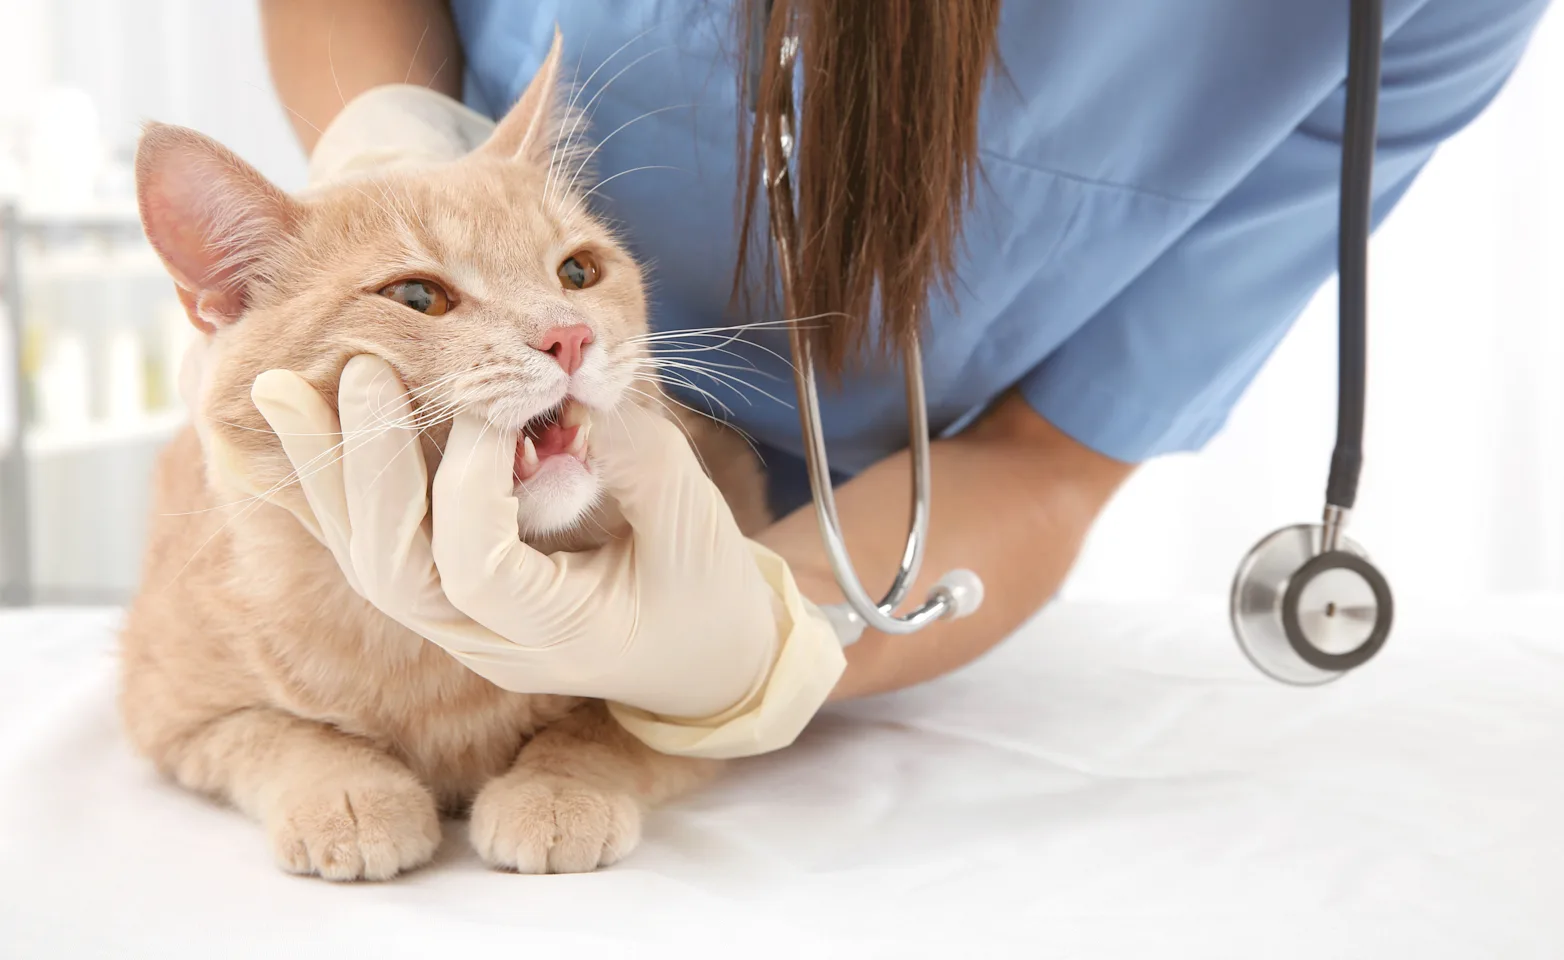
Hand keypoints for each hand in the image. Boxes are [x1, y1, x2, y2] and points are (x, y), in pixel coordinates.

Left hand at [241, 356, 844, 758]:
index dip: (475, 478)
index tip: (503, 401)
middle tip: (362, 371)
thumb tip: (575, 378)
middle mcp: (486, 640)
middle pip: (393, 569)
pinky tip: (281, 430)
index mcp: (556, 636)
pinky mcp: (442, 593)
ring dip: (326, 470)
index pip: (478, 565)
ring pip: (365, 556)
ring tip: (282, 384)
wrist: (699, 657)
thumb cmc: (704, 588)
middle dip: (372, 468)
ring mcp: (455, 624)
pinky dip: (325, 487)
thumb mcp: (696, 525)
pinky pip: (368, 544)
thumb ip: (638, 458)